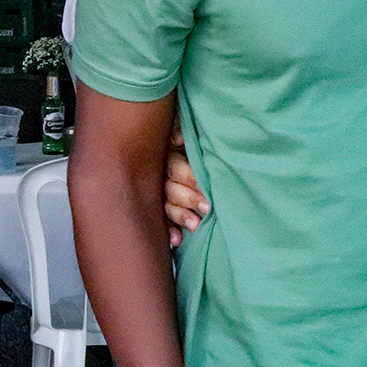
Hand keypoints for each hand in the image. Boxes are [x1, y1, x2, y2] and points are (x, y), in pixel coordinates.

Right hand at [163, 120, 205, 247]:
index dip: (190, 178)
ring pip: (167, 207)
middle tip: (208, 208)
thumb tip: (178, 137)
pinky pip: (162, 220)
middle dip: (190, 199)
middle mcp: (160, 176)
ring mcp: (159, 193)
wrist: (168, 141)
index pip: (176, 170)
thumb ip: (178, 130)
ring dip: (180, 217)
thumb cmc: (181, 135)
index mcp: (165, 157)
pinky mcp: (160, 206)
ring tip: (195, 225)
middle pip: (172, 190)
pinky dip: (169, 231)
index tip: (205, 186)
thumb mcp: (178, 126)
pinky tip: (176, 241)